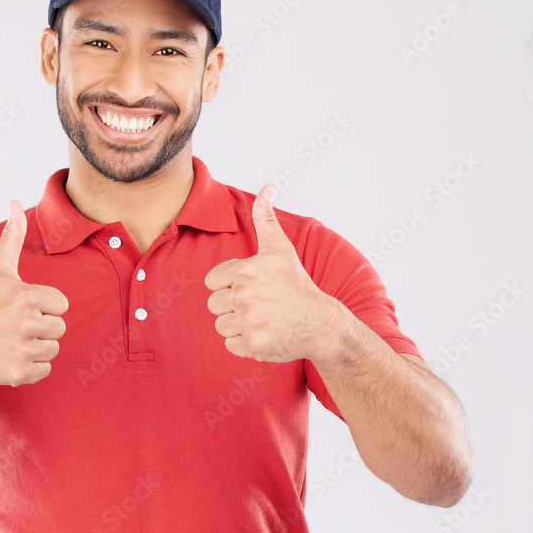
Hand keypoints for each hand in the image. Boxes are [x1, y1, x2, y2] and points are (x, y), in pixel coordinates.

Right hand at [0, 200, 68, 385]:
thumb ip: (13, 236)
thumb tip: (15, 202)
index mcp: (28, 296)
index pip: (62, 304)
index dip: (44, 306)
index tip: (21, 307)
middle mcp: (28, 323)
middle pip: (59, 328)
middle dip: (41, 327)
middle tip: (15, 325)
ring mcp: (24, 350)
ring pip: (53, 349)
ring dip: (37, 347)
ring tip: (12, 340)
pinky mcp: (21, 373)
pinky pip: (45, 369)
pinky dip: (32, 367)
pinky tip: (11, 356)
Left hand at [204, 185, 340, 362]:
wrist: (320, 322)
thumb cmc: (296, 284)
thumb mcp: (280, 249)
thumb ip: (266, 218)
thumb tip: (267, 187)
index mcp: (245, 271)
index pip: (212, 282)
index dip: (229, 286)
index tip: (252, 288)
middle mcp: (243, 296)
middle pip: (214, 305)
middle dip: (233, 307)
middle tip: (259, 305)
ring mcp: (248, 322)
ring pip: (221, 326)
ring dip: (238, 325)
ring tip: (262, 319)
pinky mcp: (251, 345)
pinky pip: (230, 344)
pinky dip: (244, 343)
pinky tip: (264, 333)